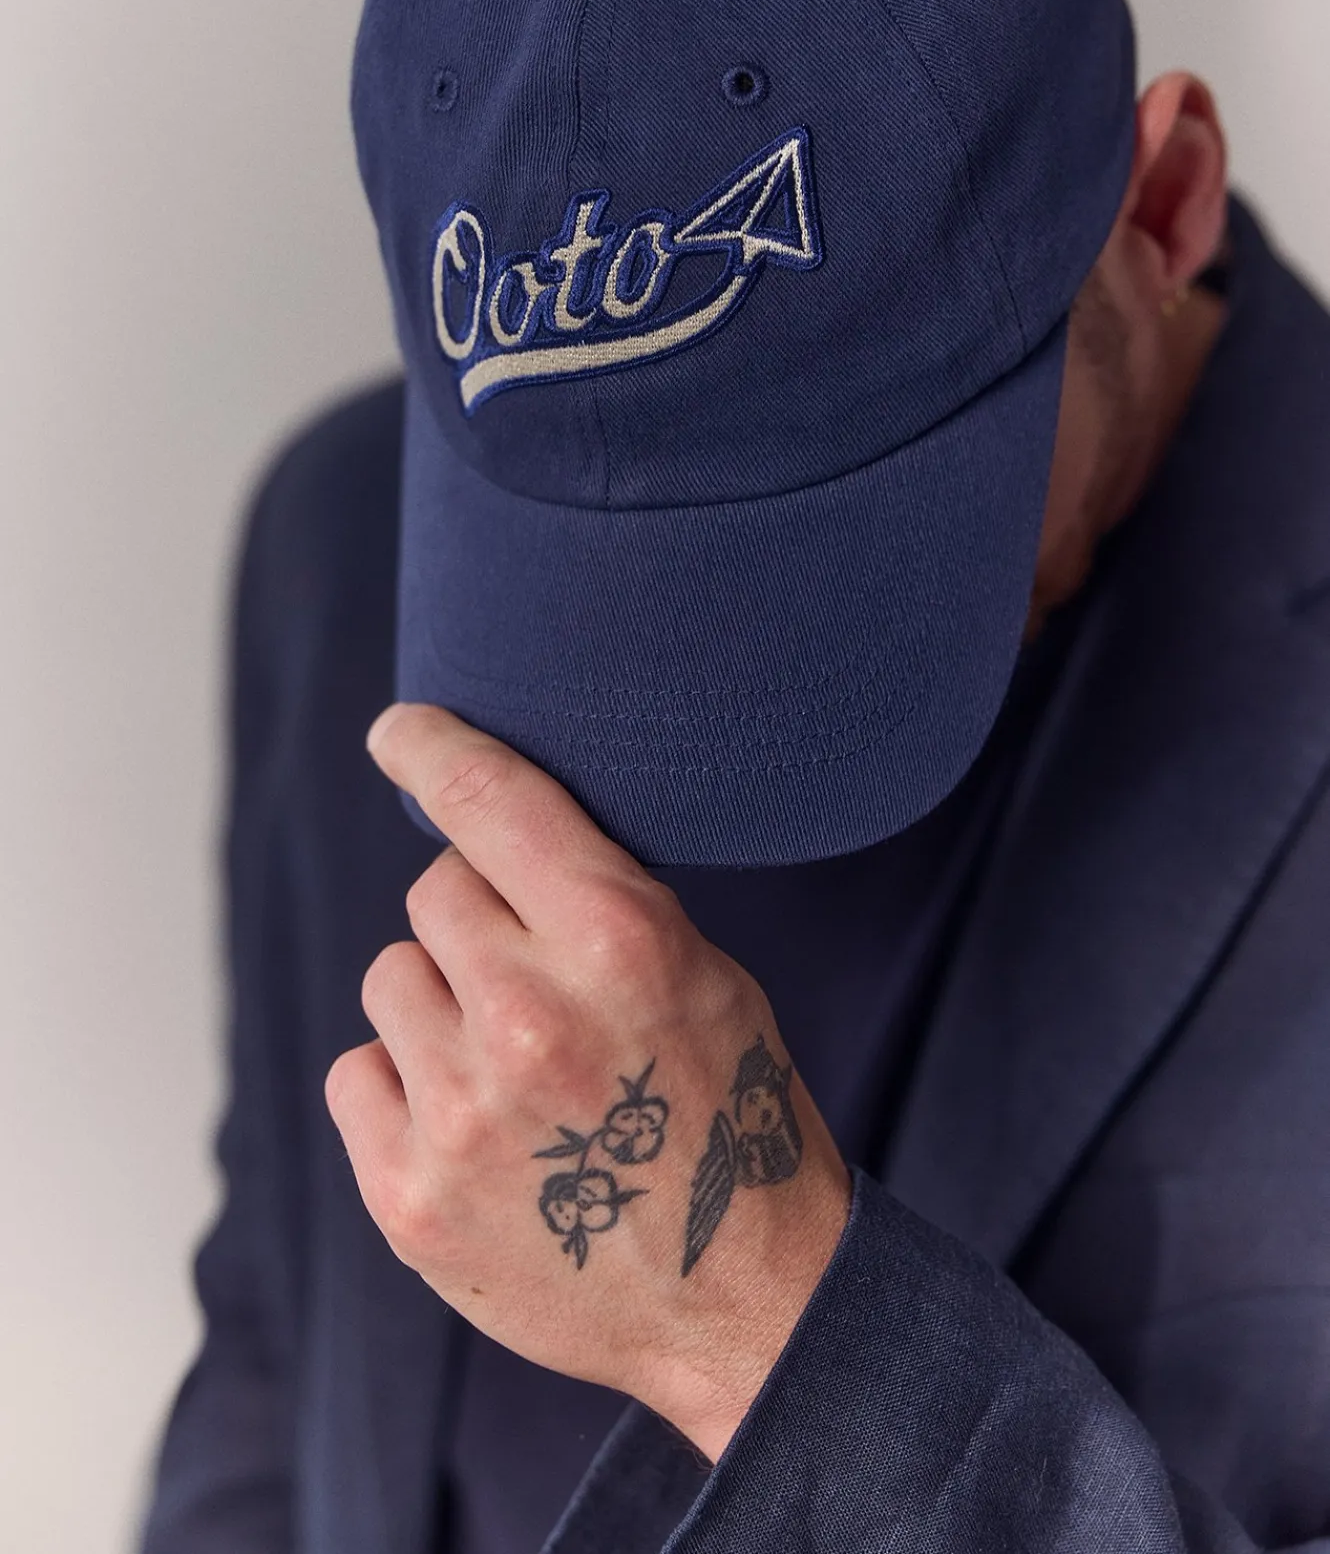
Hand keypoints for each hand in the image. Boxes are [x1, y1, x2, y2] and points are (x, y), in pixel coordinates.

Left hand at [324, 703, 851, 1461]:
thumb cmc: (730, 1116)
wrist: (745, 1303)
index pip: (489, 800)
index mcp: (616, 942)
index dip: (432, 747)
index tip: (400, 730)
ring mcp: (463, 1112)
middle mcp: (529, 1016)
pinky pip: (357, 1072)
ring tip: (513, 1069)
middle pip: (434, 890)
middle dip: (479, 921)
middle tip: (538, 987)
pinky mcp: (410, 1196)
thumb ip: (596, 899)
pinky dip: (402, 1087)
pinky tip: (475, 1125)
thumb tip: (486, 830)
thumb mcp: (704, 974)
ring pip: (391, 978)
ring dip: (440, 1006)